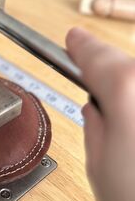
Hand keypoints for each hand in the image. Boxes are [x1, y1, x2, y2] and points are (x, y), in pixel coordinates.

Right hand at [66, 27, 134, 200]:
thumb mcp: (97, 161)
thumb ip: (94, 121)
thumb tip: (95, 105)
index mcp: (128, 94)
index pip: (98, 57)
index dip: (82, 47)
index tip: (73, 39)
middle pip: (126, 64)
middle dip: (107, 68)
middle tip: (89, 78)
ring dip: (128, 85)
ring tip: (117, 111)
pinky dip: (134, 99)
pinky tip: (129, 119)